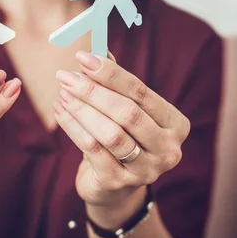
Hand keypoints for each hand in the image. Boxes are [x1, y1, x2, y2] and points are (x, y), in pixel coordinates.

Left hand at [53, 50, 189, 210]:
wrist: (114, 187)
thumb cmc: (123, 138)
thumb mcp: (125, 110)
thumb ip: (116, 83)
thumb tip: (99, 50)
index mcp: (176, 124)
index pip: (141, 92)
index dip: (111, 74)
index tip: (83, 58)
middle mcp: (168, 149)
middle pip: (126, 113)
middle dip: (92, 91)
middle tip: (66, 76)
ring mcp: (146, 170)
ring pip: (110, 133)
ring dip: (81, 109)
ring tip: (63, 93)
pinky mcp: (119, 183)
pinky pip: (92, 149)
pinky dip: (73, 127)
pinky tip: (60, 111)